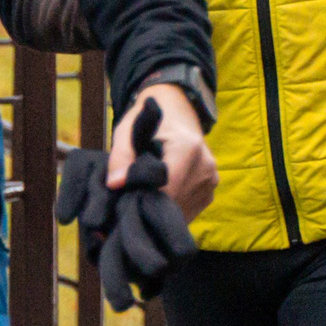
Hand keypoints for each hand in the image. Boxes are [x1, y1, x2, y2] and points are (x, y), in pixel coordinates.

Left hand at [61, 100, 201, 310]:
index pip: (164, 192)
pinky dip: (168, 213)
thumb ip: (120, 157)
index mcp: (187, 150)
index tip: (120, 211)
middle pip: (172, 207)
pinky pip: (186, 213)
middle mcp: (205, 168)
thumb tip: (115, 184)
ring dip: (157, 216)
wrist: (177, 109)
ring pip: (179, 214)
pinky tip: (153, 206)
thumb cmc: (148, 120)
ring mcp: (210, 182)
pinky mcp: (209, 192)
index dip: (141, 204)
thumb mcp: (127, 131)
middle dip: (146, 213)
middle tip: (123, 213)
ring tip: (138, 207)